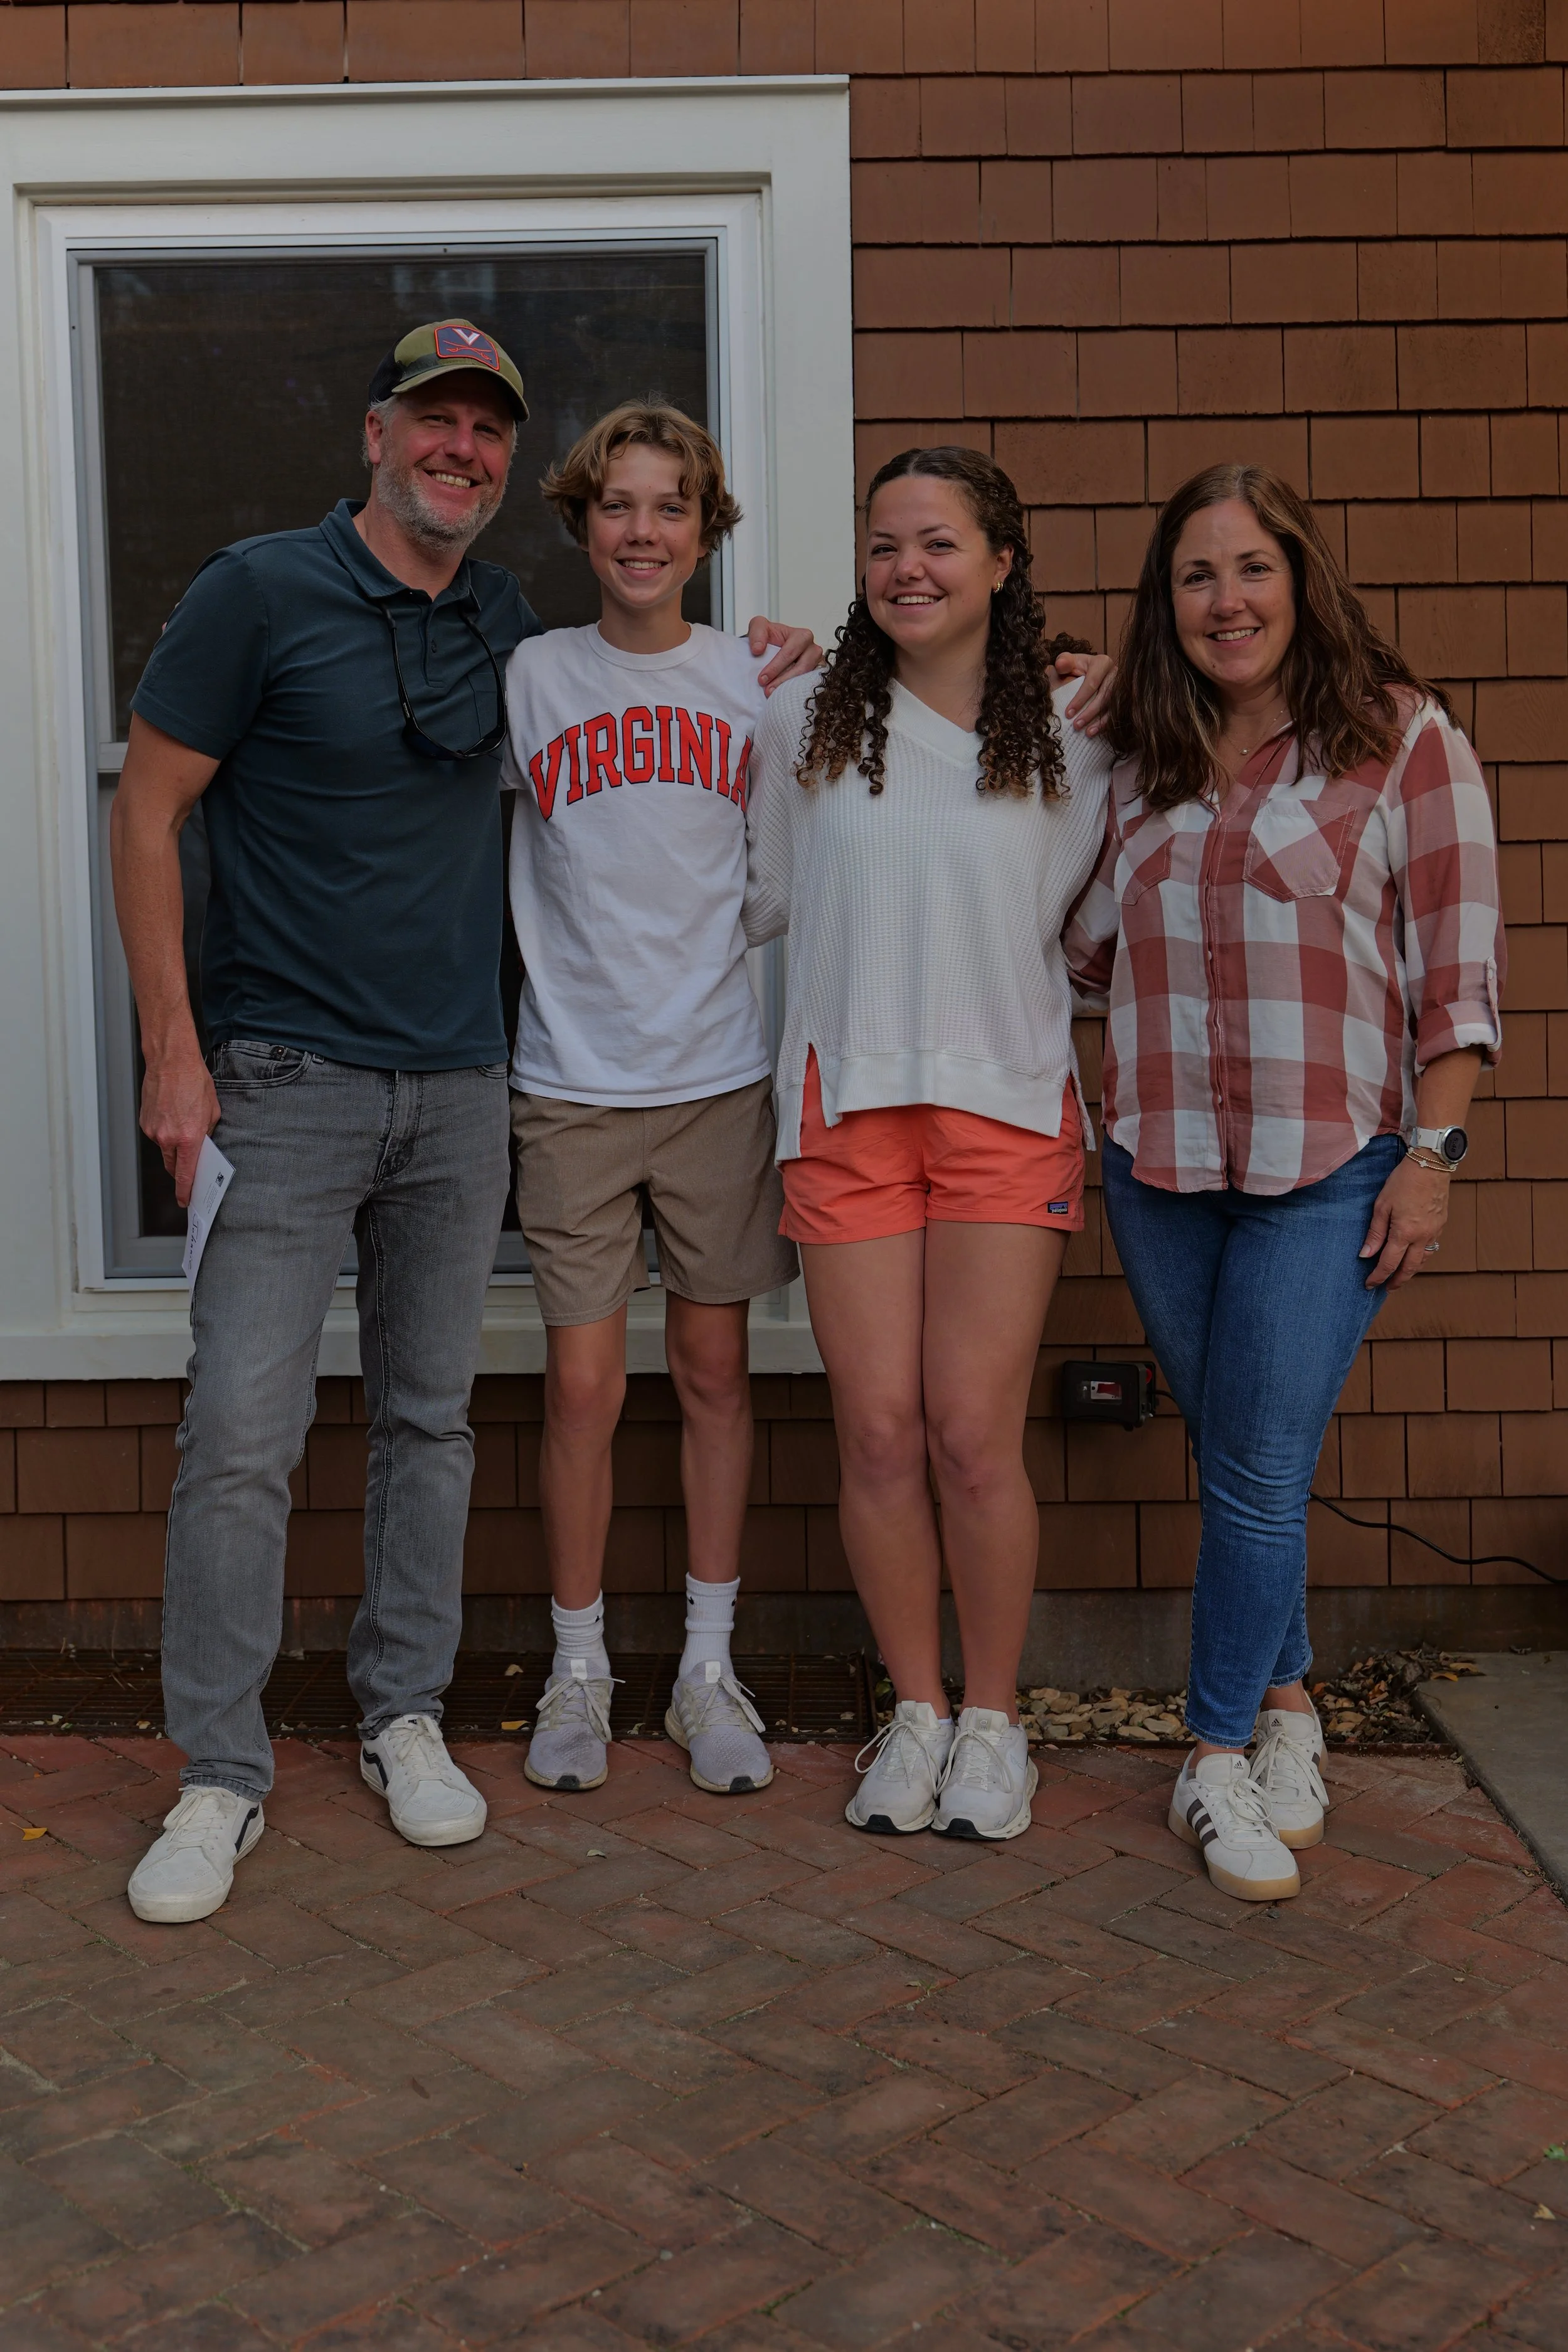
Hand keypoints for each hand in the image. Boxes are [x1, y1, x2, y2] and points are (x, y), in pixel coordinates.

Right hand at [140, 1049, 220, 1210]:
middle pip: (174, 1166)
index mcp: (188, 1137)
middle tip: (191, 1167)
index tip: (186, 1200)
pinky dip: (165, 1133)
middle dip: (182, 1170)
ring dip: (174, 1148)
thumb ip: (209, 1133)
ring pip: (165, 1151)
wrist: (171, 1061)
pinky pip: (157, 1136)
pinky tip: (173, 1117)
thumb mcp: (212, 1111)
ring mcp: (153, 1130)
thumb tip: (205, 1146)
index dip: (186, 1191)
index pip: (186, 1174)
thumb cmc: (194, 1081)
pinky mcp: (144, 1122)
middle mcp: (167, 1137)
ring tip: (184, 1127)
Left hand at [747, 616, 822, 694]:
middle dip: (782, 680)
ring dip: (789, 688)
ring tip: (773, 695)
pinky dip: (796, 692)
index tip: (762, 679)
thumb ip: (757, 633)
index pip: (790, 653)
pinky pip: (809, 686)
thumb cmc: (770, 638)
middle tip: (767, 690)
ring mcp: (817, 665)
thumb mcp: (759, 627)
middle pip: (801, 667)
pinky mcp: (816, 677)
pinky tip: (784, 696)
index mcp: (802, 636)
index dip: (775, 667)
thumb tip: (758, 649)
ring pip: (806, 679)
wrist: (772, 648)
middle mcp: (813, 650)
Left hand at [1049, 649, 1115, 733]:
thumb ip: (1064, 662)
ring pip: (1113, 707)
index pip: (1092, 683)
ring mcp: (1122, 687)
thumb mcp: (1070, 662)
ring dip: (1100, 722)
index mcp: (1102, 663)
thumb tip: (1060, 664)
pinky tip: (1096, 732)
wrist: (1088, 673)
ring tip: (1087, 732)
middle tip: (1076, 725)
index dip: (1080, 699)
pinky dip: (1106, 725)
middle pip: (1104, 696)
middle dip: (1090, 713)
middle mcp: (1115, 674)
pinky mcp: (1124, 699)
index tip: (1068, 713)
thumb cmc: (1077, 668)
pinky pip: (1117, 714)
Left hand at [1358, 1155, 1452, 1289]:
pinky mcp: (1441, 1225)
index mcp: (1404, 1233)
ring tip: (1400, 1277)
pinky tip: (1415, 1257)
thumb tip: (1366, 1254)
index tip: (1369, 1284)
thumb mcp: (1382, 1205)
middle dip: (1397, 1281)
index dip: (1378, 1277)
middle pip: (1409, 1268)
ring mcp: (1434, 1231)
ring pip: (1423, 1260)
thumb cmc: (1403, 1181)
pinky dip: (1421, 1258)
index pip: (1389, 1263)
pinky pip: (1431, 1248)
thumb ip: (1375, 1232)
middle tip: (1386, 1288)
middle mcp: (1422, 1236)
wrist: (1431, 1164)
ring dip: (1411, 1272)